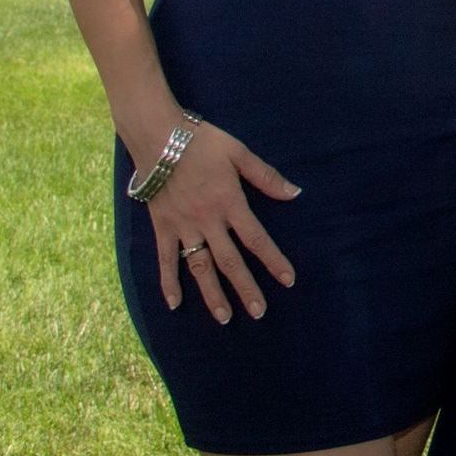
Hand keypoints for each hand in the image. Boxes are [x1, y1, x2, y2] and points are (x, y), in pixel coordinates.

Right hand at [138, 119, 300, 322]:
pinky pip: (166, 260)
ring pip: (200, 267)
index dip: (273, 260)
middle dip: (246, 288)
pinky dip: (168, 283)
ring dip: (212, 294)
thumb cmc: (204, 142)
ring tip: (224, 317)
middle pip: (230, 261)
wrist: (160, 138)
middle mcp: (208, 220)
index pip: (256, 238)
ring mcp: (183, 227)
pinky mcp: (162, 227)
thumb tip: (294, 193)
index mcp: (230, 202)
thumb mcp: (240, 153)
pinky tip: (175, 304)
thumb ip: (266, 177)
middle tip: (259, 312)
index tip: (288, 280)